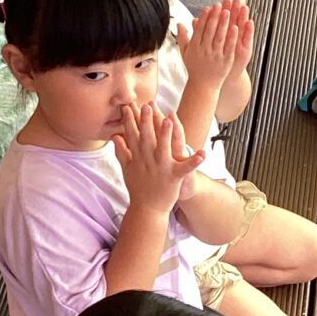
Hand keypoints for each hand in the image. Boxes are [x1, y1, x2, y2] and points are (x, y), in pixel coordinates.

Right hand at [114, 102, 203, 217]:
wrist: (147, 209)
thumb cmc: (138, 187)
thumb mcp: (126, 168)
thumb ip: (121, 151)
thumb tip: (114, 136)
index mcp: (137, 157)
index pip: (132, 135)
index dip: (129, 120)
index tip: (127, 106)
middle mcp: (147, 160)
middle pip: (146, 138)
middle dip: (146, 121)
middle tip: (146, 105)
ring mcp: (161, 168)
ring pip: (163, 149)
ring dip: (166, 135)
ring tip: (169, 120)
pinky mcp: (173, 177)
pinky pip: (185, 168)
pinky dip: (194, 162)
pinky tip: (202, 153)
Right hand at [179, 1, 252, 89]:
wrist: (203, 85)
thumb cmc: (194, 68)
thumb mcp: (185, 53)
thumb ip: (182, 37)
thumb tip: (179, 23)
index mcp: (195, 47)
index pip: (200, 29)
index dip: (204, 17)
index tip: (208, 7)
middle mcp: (205, 50)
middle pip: (210, 30)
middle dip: (214, 16)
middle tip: (219, 4)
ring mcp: (216, 55)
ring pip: (220, 37)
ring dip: (223, 23)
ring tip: (227, 11)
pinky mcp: (225, 60)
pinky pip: (229, 47)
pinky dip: (232, 37)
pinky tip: (235, 27)